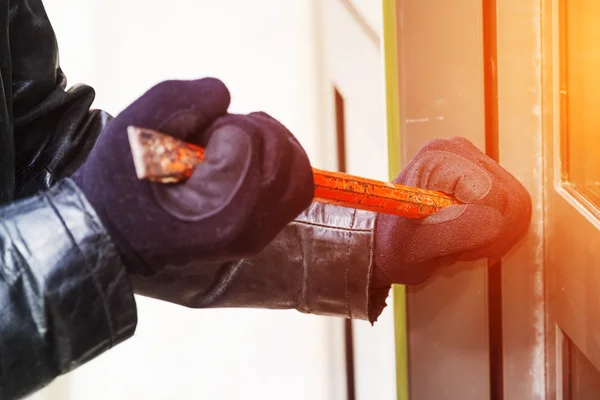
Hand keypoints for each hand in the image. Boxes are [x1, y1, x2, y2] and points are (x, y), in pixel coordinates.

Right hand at [72, 78, 313, 304]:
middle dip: (249, 131)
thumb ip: (182, 98)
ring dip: (268, 145)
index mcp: (221, 206)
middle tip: (211, 142)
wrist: (112, 237)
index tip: (190, 143)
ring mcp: (260, 233)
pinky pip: (295, 189)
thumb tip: (225, 94)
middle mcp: (250, 226)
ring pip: (299, 170)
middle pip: (283, 149)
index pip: (250, 137)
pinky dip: (278, 165)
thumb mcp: (134, 128)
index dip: (221, 126)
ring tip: (231, 149)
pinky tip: (247, 161)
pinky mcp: (262, 233)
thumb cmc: (119, 185)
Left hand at [372, 137, 531, 285]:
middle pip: (511, 200)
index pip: (492, 193)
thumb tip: (495, 222)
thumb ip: (456, 229)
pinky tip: (469, 239)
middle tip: (454, 247)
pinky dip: (497, 235)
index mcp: (441, 157)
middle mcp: (462, 153)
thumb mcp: (418, 243)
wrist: (390, 245)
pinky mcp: (491, 182)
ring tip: (458, 243)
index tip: (451, 242)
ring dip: (493, 237)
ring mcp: (478, 165)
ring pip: (518, 208)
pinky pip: (516, 213)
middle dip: (489, 235)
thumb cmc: (394, 244)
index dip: (482, 226)